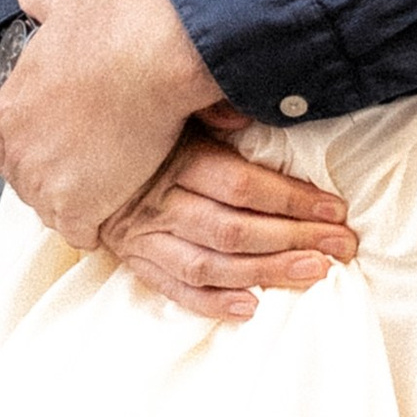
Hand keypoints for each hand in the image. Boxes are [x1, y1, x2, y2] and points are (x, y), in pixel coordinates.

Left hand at [0, 0, 234, 249]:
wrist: (147, 55)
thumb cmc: (109, 29)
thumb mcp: (66, 9)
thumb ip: (41, 1)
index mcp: (7, 110)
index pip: (2, 148)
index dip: (34, 149)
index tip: (61, 147)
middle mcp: (16, 149)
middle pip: (27, 182)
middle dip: (55, 179)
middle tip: (91, 171)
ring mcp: (43, 182)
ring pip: (52, 209)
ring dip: (76, 204)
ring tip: (107, 192)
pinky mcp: (77, 206)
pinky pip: (79, 232)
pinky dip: (96, 225)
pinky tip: (117, 209)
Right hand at [100, 133, 359, 324]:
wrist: (74, 153)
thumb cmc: (143, 127)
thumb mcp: (174, 108)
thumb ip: (209, 108)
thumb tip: (245, 112)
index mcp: (175, 159)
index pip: (241, 185)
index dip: (291, 198)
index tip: (335, 208)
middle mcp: (160, 202)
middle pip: (234, 229)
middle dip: (294, 239)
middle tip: (342, 245)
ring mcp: (145, 237)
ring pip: (211, 264)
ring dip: (266, 272)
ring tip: (316, 273)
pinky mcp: (135, 260)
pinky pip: (175, 288)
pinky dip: (212, 304)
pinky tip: (252, 308)